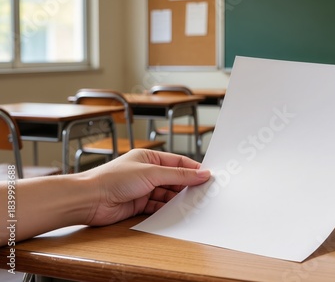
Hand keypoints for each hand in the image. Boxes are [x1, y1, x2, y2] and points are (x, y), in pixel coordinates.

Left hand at [83, 149, 210, 225]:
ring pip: (168, 194)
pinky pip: (159, 207)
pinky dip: (168, 209)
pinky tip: (177, 212)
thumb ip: (178, 175)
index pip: (178, 162)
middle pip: (174, 179)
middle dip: (188, 186)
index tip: (208, 176)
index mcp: (149, 158)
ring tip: (193, 204)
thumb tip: (201, 173)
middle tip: (204, 193)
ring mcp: (143, 189)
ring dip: (179, 199)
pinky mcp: (139, 205)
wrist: (90, 200)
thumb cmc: (113, 179)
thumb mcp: (152, 173)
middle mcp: (147, 173)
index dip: (193, 169)